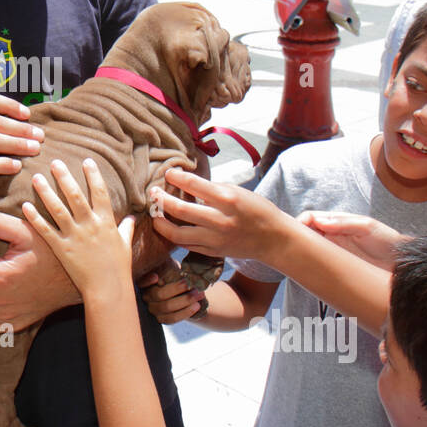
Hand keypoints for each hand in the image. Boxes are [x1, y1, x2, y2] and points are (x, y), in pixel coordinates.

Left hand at [21, 159, 135, 300]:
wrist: (108, 289)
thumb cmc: (118, 268)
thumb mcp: (125, 245)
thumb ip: (126, 229)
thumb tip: (132, 218)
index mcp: (106, 222)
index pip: (100, 192)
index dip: (93, 175)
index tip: (86, 160)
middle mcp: (90, 225)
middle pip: (75, 195)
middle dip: (64, 176)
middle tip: (54, 161)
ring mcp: (75, 237)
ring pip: (57, 209)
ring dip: (46, 191)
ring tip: (36, 177)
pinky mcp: (62, 249)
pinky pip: (46, 230)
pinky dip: (35, 217)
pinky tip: (26, 205)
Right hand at [137, 266, 204, 324]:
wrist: (184, 288)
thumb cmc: (175, 272)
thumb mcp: (170, 265)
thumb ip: (166, 266)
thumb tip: (165, 273)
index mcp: (144, 282)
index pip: (141, 282)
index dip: (147, 281)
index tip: (157, 277)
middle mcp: (145, 297)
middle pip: (159, 295)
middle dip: (177, 289)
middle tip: (191, 283)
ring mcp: (153, 309)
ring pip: (167, 307)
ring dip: (185, 300)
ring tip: (200, 293)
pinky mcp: (162, 319)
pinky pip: (172, 319)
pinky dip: (185, 312)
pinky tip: (197, 306)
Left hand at [150, 168, 291, 262]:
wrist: (273, 238)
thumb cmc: (256, 209)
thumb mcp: (238, 192)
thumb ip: (213, 189)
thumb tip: (187, 183)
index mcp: (227, 200)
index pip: (194, 184)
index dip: (176, 177)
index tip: (168, 173)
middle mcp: (219, 221)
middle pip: (180, 210)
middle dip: (161, 200)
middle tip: (153, 193)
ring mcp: (215, 239)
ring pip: (177, 233)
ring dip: (161, 222)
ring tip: (155, 214)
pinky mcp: (212, 252)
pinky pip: (186, 245)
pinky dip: (174, 235)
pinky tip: (168, 227)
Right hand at [296, 211, 406, 270]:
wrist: (402, 263)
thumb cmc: (388, 241)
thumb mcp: (368, 227)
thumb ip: (345, 223)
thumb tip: (319, 221)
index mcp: (336, 223)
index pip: (310, 218)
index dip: (299, 223)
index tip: (294, 234)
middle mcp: (331, 236)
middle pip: (305, 234)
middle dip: (294, 239)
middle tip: (288, 248)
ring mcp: (333, 252)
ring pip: (309, 251)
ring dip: (301, 254)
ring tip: (295, 261)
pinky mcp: (336, 268)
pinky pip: (318, 266)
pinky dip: (310, 268)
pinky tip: (308, 273)